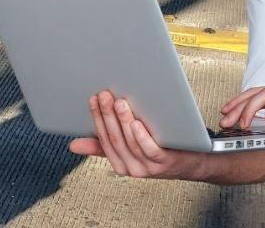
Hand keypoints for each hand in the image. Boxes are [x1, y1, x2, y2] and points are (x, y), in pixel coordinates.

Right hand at [69, 90, 203, 179]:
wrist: (190, 163)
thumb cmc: (157, 151)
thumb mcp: (128, 149)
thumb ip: (102, 146)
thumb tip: (74, 145)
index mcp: (119, 164)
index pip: (103, 140)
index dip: (97, 118)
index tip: (93, 99)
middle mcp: (132, 169)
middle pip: (115, 139)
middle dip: (107, 115)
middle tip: (104, 95)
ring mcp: (148, 167)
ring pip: (131, 142)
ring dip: (123, 121)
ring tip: (120, 102)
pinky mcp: (165, 162)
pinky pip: (149, 150)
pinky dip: (141, 136)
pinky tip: (137, 122)